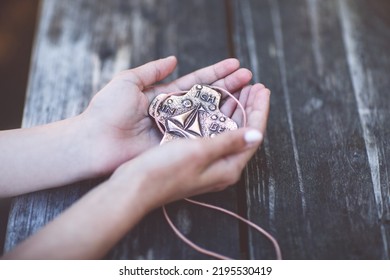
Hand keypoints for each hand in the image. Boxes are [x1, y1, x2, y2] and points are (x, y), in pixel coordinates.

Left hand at [80, 56, 253, 174]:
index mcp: (165, 96)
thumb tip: (173, 58)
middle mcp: (175, 112)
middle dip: (229, 87)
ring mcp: (178, 130)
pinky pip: (200, 136)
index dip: (217, 73)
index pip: (197, 82)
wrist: (95, 142)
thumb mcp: (128, 82)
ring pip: (209, 116)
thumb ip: (151, 70)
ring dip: (229, 105)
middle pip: (208, 98)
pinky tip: (235, 120)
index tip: (236, 65)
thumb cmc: (107, 110)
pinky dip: (218, 129)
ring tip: (250, 94)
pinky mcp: (176, 145)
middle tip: (251, 79)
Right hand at [109, 84, 269, 210]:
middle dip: (250, 107)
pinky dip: (219, 117)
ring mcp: (209, 163)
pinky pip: (215, 133)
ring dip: (236, 109)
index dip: (259, 109)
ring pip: (229, 131)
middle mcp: (222, 167)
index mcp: (228, 167)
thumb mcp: (199, 152)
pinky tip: (218, 104)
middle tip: (254, 85)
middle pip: (244, 132)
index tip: (262, 88)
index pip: (253, 134)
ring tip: (241, 89)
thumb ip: (229, 142)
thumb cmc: (165, 170)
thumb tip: (257, 135)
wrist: (136, 186)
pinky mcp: (196, 159)